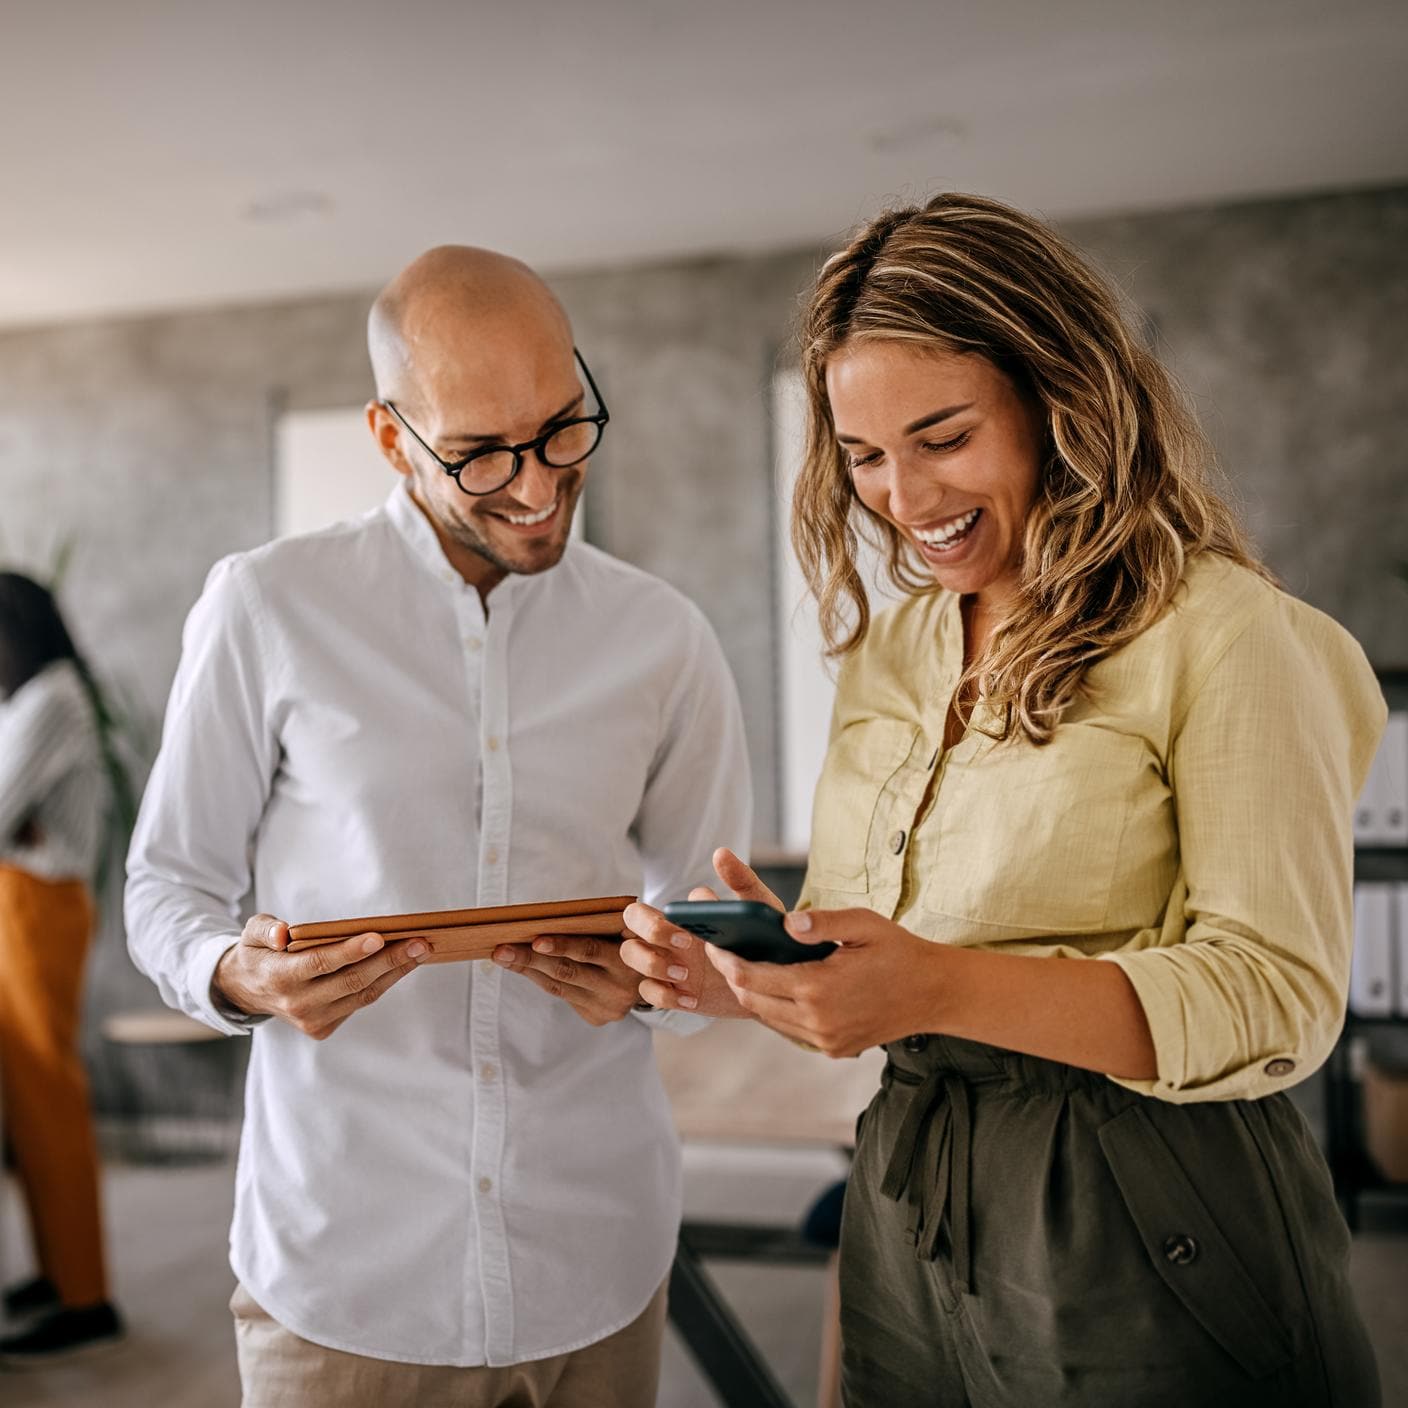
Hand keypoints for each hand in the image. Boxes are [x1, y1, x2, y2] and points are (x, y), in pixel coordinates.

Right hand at [212, 913, 429, 1040]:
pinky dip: (383, 983)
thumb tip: (282, 933)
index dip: (350, 951)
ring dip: (395, 972)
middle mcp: (297, 1003)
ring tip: (420, 950)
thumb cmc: (258, 952)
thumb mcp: (251, 933)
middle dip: (390, 961)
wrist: (245, 990)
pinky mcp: (323, 1028)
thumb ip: (266, 930)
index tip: (379, 937)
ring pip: (363, 995)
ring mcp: (312, 1020)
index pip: (320, 963)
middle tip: (420, 942)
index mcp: (279, 977)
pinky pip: (360, 1002)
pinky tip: (402, 964)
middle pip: (351, 981)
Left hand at [490, 931, 643, 1026]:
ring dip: (528, 970)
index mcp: (629, 959)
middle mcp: (620, 987)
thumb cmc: (637, 939)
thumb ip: (605, 924)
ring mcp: (609, 1006)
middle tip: (501, 949)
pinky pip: (563, 996)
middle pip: (566, 972)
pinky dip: (540, 980)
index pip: (589, 951)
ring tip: (503, 956)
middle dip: (530, 959)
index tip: (534, 938)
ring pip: (560, 986)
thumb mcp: (633, 927)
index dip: (561, 945)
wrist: (665, 978)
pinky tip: (522, 967)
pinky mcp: (599, 1018)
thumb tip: (549, 918)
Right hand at [618, 848, 776, 1018]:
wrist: (775, 982)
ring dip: (651, 965)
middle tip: (683, 944)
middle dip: (649, 932)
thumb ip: (741, 879)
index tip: (692, 932)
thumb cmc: (763, 939)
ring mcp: (667, 964)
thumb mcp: (758, 907)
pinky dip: (664, 995)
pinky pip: (647, 992)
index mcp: (682, 915)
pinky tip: (690, 998)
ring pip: (630, 955)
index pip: (649, 907)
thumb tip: (720, 853)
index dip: (664, 919)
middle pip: (629, 923)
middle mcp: (668, 936)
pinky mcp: (673, 991)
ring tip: (685, 974)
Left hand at [705, 906, 943, 1056]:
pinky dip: (776, 1009)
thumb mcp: (863, 924)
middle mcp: (817, 1021)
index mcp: (819, 988)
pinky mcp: (834, 1049)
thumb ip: (821, 921)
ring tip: (742, 967)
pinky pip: (790, 1030)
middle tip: (722, 953)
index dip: (728, 961)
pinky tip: (775, 987)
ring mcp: (825, 1040)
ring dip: (753, 994)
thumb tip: (785, 924)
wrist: (934, 993)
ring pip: (769, 1019)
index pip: (754, 977)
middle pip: (754, 1000)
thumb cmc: (898, 951)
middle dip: (733, 977)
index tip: (713, 944)